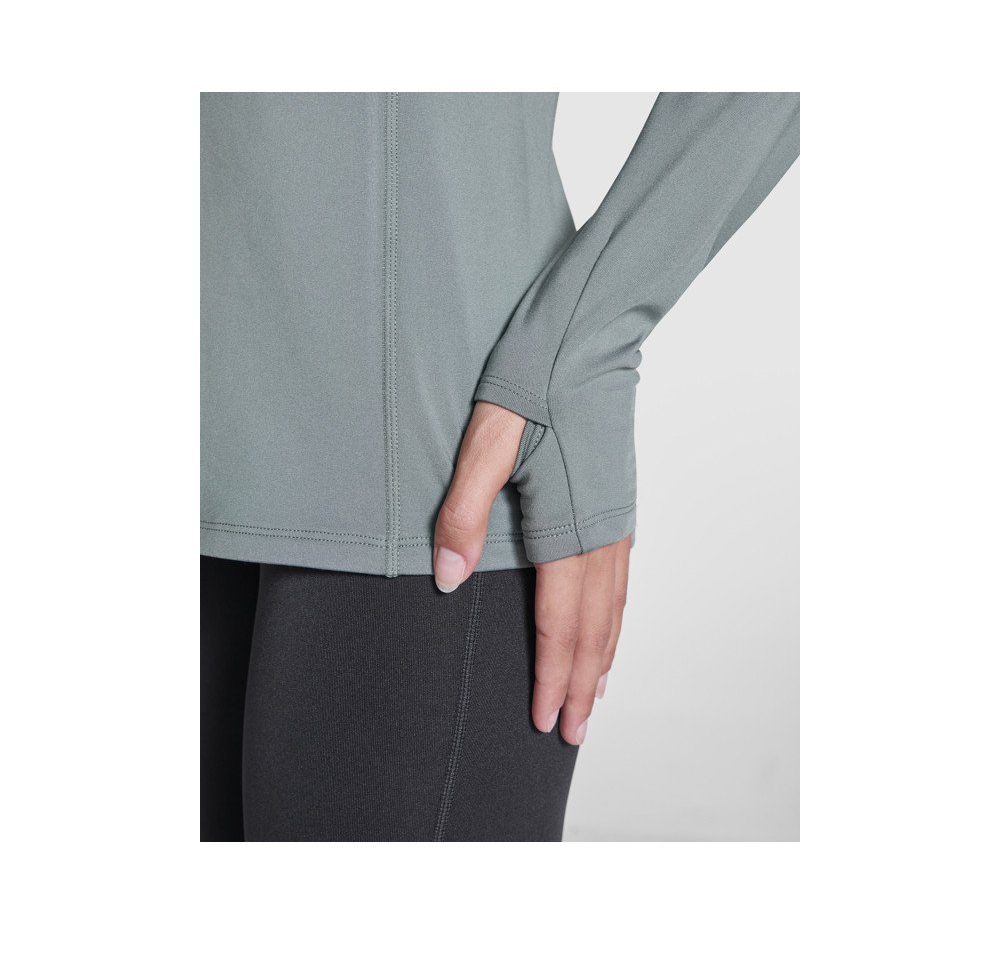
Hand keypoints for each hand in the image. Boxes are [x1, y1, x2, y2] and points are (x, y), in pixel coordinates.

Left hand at [433, 401, 630, 744]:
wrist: (587, 336)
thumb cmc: (534, 383)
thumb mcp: (484, 443)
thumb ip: (464, 513)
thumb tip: (446, 579)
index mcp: (568, 528)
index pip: (561, 623)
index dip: (552, 676)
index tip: (545, 720)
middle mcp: (601, 534)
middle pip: (596, 629)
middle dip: (582, 685)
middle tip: (573, 732)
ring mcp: (616, 519)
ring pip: (614, 608)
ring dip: (603, 658)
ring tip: (594, 696)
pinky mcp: (618, 502)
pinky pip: (622, 580)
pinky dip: (616, 618)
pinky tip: (609, 626)